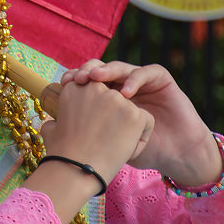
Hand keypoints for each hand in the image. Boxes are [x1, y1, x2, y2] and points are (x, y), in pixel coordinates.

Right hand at [40, 76, 154, 186]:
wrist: (76, 170)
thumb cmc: (61, 154)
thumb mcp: (52, 129)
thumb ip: (57, 120)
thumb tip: (55, 123)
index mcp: (75, 88)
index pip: (94, 91)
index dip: (95, 110)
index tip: (90, 128)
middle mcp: (96, 87)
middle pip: (113, 98)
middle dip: (112, 116)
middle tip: (103, 138)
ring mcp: (116, 99)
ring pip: (130, 109)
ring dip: (125, 126)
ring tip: (112, 146)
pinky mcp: (134, 114)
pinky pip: (146, 122)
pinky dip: (140, 137)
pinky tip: (127, 149)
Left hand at [61, 60, 222, 185]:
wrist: (174, 155)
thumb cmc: (141, 151)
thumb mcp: (108, 143)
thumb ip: (85, 132)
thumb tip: (50, 126)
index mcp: (106, 96)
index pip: (88, 80)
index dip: (75, 79)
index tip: (62, 85)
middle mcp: (122, 85)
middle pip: (101, 69)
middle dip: (87, 71)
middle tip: (77, 79)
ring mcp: (141, 81)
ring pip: (121, 67)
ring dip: (107, 71)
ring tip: (95, 79)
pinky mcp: (161, 80)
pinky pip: (147, 72)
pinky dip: (135, 79)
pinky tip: (126, 93)